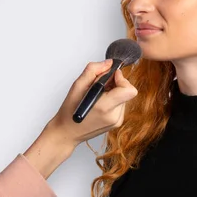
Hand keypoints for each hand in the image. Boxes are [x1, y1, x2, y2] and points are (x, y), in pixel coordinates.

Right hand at [23, 60, 137, 178]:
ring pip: (124, 96)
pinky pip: (121, 104)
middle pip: (127, 91)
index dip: (122, 78)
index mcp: (104, 107)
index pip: (129, 89)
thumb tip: (109, 63)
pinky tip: (100, 102)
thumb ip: (94, 70)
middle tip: (100, 85)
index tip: (111, 75)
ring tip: (97, 96)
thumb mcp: (77, 86)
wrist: (67, 132)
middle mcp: (114, 116)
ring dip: (113, 92)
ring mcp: (117, 121)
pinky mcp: (117, 123)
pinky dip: (112, 99)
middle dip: (115, 84)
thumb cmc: (70, 110)